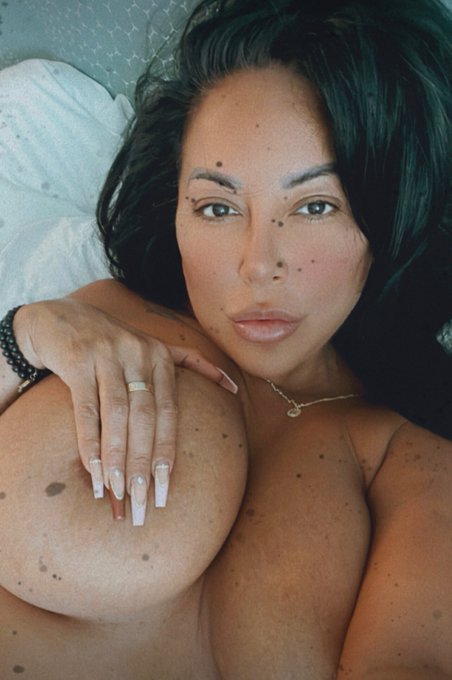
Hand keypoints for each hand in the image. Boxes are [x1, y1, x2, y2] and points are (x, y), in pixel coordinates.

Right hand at [13, 298, 237, 524]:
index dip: (167, 452)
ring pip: (117, 415)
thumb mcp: (152, 346)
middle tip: (141, 503)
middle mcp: (139, 353)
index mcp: (160, 355)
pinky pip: (86, 408)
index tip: (164, 491)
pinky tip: (93, 469)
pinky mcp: (78, 360)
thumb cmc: (110, 342)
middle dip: (144, 464)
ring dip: (117, 457)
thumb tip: (232, 387)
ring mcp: (108, 355)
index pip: (169, 412)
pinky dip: (89, 441)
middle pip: (145, 418)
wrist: (59, 317)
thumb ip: (189, 364)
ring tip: (117, 492)